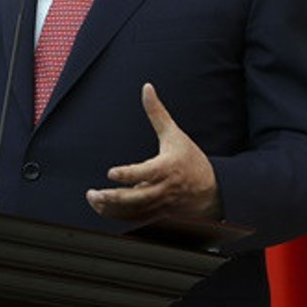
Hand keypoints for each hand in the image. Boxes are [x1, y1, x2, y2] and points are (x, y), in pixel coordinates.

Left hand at [85, 83, 221, 219]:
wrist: (213, 189)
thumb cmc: (190, 159)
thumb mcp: (174, 134)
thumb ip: (157, 112)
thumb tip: (147, 88)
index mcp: (168, 167)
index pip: (146, 172)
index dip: (128, 174)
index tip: (111, 173)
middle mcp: (164, 188)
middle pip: (137, 197)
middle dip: (113, 197)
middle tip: (94, 193)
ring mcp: (161, 204)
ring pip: (134, 211)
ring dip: (111, 208)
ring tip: (94, 200)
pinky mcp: (158, 214)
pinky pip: (136, 219)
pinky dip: (118, 216)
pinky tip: (104, 209)